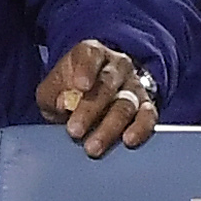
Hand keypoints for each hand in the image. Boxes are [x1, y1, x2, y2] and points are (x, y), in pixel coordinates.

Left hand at [36, 38, 156, 157]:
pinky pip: (148, 116)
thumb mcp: (52, 88)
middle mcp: (117, 66)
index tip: (80, 86)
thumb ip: (52, 94)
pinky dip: (140, 129)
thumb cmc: (67, 89)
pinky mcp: (147, 105)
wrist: (91, 93)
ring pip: (126, 104)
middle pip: (106, 85)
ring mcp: (134, 85)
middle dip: (89, 110)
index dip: (86, 69)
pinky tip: (128, 140)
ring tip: (93, 146)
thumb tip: (63, 104)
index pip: (90, 55)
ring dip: (109, 127)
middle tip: (74, 131)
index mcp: (91, 53)